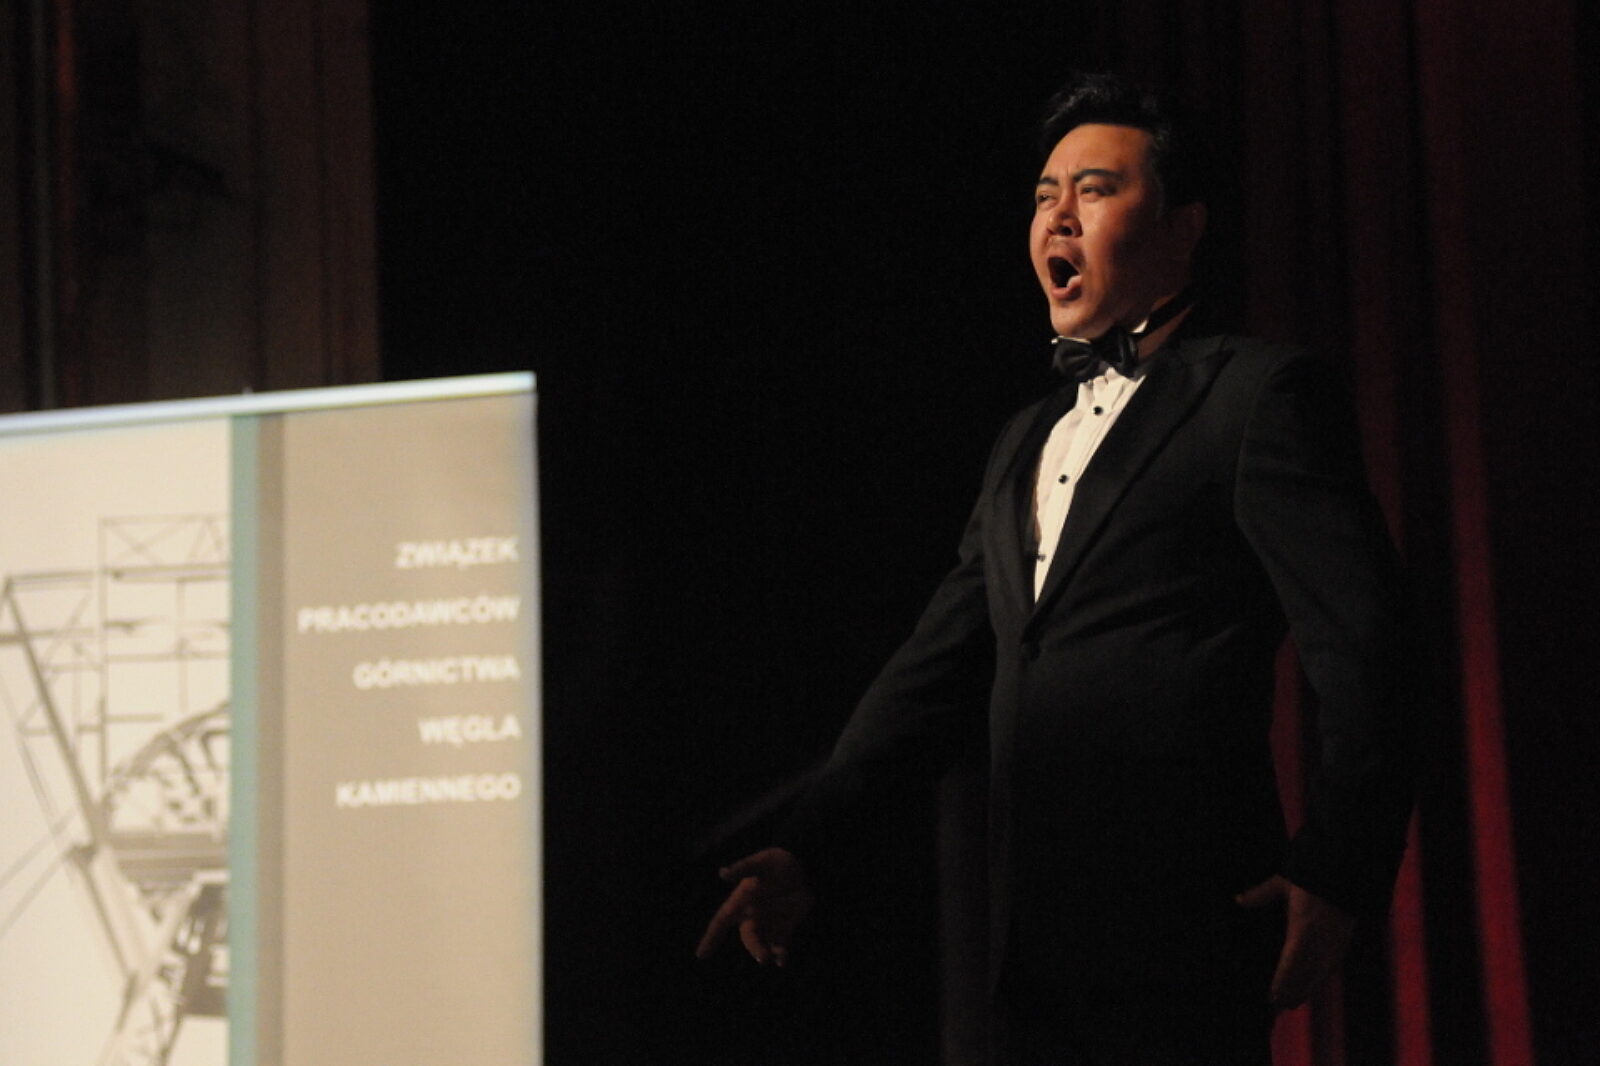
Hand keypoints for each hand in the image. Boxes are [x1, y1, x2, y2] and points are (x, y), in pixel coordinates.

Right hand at [695, 847, 813, 966]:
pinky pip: (779, 945)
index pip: (721, 921)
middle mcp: (752, 915)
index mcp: (741, 900)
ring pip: (762, 944)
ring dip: (765, 952)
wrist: (804, 867)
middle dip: (753, 948)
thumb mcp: (761, 863)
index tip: (701, 955)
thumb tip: (722, 873)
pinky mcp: (785, 927)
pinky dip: (780, 954)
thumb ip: (743, 868)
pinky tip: (781, 961)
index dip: (710, 938)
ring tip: (773, 958)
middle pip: (748, 936)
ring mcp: (768, 923)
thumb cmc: (777, 863)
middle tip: (763, 957)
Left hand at [1236, 875, 1355, 1009]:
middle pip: (1305, 975)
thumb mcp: (1284, 883)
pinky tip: (1314, 986)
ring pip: (1320, 975)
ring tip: (1292, 1003)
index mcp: (1303, 927)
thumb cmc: (1310, 878)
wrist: (1344, 874)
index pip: (1291, 963)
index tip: (1272, 996)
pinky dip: (1321, 979)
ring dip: (1307, 990)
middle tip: (1278, 1007)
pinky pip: (1332, 967)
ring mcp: (1334, 943)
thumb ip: (1261, 894)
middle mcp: (1320, 940)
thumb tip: (1239, 900)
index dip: (1282, 983)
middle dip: (1292, 992)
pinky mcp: (1343, 942)